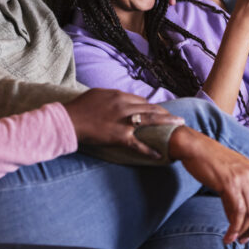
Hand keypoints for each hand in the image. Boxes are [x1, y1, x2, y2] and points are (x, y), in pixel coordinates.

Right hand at [64, 88, 184, 158]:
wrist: (70, 120)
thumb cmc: (80, 107)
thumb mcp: (96, 94)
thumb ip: (110, 96)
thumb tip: (117, 97)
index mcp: (118, 95)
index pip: (140, 100)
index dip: (150, 106)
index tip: (157, 110)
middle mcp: (124, 106)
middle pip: (150, 108)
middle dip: (164, 112)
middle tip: (175, 117)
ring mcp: (124, 122)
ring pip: (150, 121)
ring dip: (166, 123)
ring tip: (178, 125)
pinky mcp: (120, 137)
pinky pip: (138, 144)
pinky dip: (150, 150)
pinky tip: (160, 154)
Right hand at [169, 128, 248, 242]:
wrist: (195, 148)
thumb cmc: (211, 162)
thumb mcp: (233, 175)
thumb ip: (241, 193)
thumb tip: (241, 220)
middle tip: (245, 240)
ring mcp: (243, 180)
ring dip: (243, 231)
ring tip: (234, 239)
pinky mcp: (230, 185)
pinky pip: (237, 213)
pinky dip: (234, 228)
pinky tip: (228, 236)